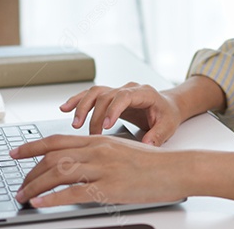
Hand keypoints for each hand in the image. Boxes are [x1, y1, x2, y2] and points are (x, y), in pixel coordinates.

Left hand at [9, 134, 185, 207]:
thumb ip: (98, 155)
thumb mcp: (120, 151)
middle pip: (52, 156)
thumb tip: (77, 164)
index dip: (31, 146)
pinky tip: (40, 202)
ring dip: (35, 185)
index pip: (56, 140)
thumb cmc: (152, 163)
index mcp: (98, 140)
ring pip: (58, 172)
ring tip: (23, 196)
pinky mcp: (109, 186)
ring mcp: (102, 167)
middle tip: (18, 184)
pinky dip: (52, 197)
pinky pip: (73, 191)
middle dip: (29, 171)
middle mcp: (97, 150)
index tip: (15, 152)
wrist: (176, 169)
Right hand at [60, 82, 182, 145]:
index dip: (113, 109)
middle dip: (95, 115)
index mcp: (144, 92)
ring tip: (74, 124)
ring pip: (95, 93)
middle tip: (92, 135)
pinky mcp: (110, 97)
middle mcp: (128, 88)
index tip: (106, 125)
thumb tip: (146, 145)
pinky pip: (91, 95)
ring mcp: (118, 91)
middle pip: (105, 95)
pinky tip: (65, 108)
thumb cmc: (167, 115)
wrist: (168, 106)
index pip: (123, 96)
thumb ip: (158, 135)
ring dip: (82, 107)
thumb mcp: (168, 126)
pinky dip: (77, 101)